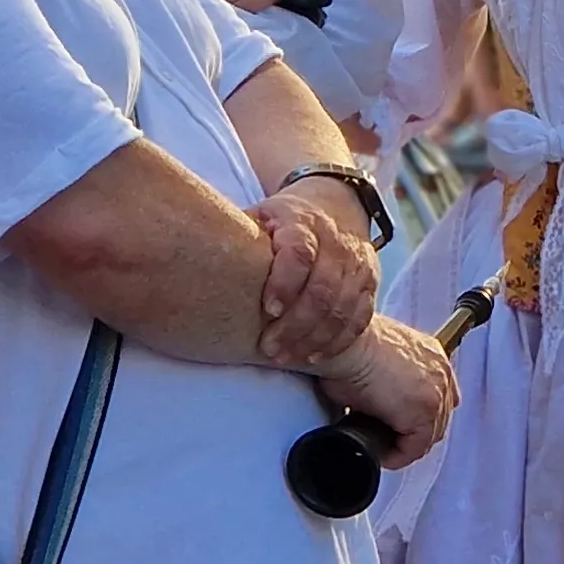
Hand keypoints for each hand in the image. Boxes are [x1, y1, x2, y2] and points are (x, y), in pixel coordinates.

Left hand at [249, 189, 379, 369]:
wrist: (335, 205)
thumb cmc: (283, 219)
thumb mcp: (261, 215)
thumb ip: (238, 236)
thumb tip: (194, 256)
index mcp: (304, 223)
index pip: (300, 253)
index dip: (285, 283)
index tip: (268, 310)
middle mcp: (336, 243)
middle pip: (322, 290)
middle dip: (295, 326)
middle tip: (269, 349)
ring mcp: (357, 265)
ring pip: (342, 309)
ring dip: (314, 339)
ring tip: (285, 358)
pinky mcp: (370, 283)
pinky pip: (359, 318)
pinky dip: (338, 340)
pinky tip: (314, 356)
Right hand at [311, 315, 459, 468]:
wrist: (345, 342)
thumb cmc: (349, 345)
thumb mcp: (375, 357)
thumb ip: (388, 378)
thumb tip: (376, 403)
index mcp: (430, 355)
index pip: (438, 395)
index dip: (417, 417)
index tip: (399, 426)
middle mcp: (439, 371)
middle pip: (438, 417)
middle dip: (413, 434)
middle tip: (390, 441)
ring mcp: (435, 392)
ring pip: (429, 434)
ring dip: (405, 446)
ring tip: (383, 448)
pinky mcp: (423, 412)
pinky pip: (416, 447)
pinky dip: (399, 456)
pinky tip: (380, 454)